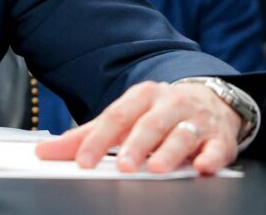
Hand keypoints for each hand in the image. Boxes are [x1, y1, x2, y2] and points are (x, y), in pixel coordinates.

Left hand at [34, 80, 242, 174]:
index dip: (98, 139)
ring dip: (169, 152)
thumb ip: (87, 135)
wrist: (213, 99)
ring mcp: (196, 119)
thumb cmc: (159, 112)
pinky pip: (218, 147)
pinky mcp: (220, 137)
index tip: (83, 161)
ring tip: (156, 169)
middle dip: (136, 145)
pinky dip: (211, 156)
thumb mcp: (124, 117)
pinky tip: (202, 166)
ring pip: (181, 134)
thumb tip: (44, 151)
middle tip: (122, 165)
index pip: (115, 117)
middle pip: (149, 124)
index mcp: (140, 96)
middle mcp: (168, 104)